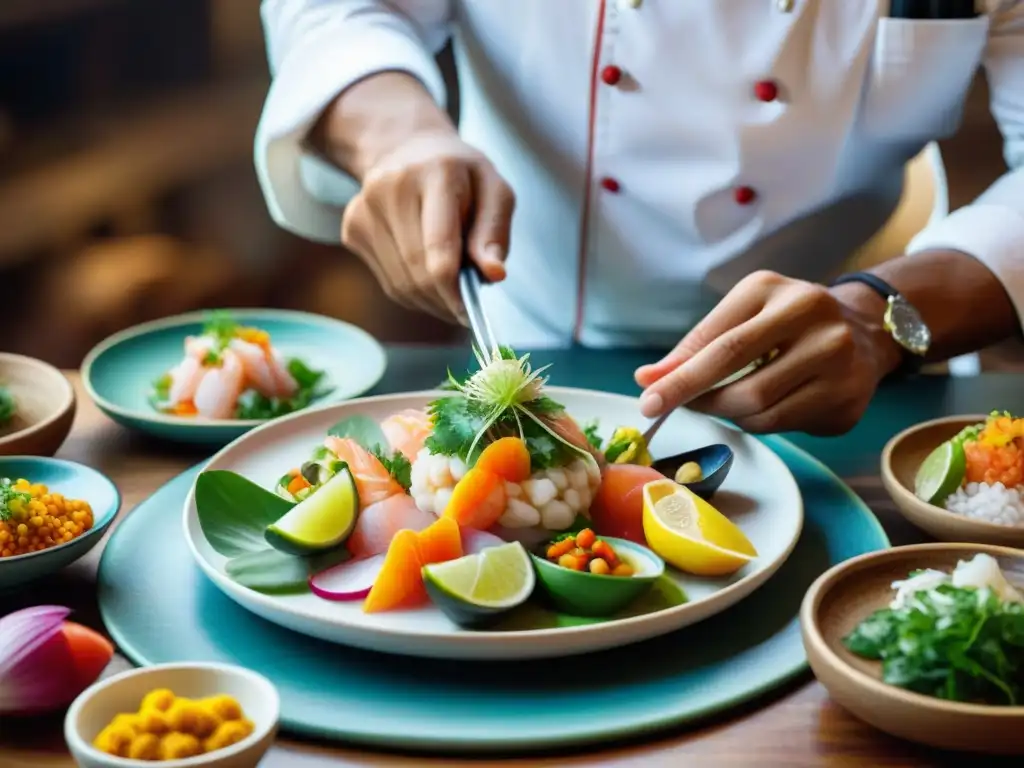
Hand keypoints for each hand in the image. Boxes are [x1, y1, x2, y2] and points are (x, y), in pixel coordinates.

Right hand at [340, 130, 514, 321]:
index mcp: (435, 173)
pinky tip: (426, 272)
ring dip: (430, 299)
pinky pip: (388, 282)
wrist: (407, 148)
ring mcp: (365, 208)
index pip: (439, 248)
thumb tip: (494, 274)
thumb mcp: (494, 190)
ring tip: (449, 286)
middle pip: (418, 271)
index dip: (454, 289)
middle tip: (464, 306)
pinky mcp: (352, 228)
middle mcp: (392, 187)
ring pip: (401, 285)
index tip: (470, 312)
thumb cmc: (461, 174)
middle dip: (445, 299)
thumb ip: (495, 232)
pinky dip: (412, 291)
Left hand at [633, 271, 903, 435]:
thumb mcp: (741, 316)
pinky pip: (783, 424)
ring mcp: (837, 358)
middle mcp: (812, 316)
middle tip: (666, 409)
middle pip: (738, 376)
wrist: (863, 330)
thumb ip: (696, 346)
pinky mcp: (848, 397)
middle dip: (695, 398)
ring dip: (728, 414)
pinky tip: (759, 410)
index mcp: (774, 290)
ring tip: (724, 403)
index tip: (648, 397)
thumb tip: (647, 378)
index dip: (679, 374)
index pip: (718, 341)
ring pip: (759, 408)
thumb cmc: (784, 323)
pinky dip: (759, 424)